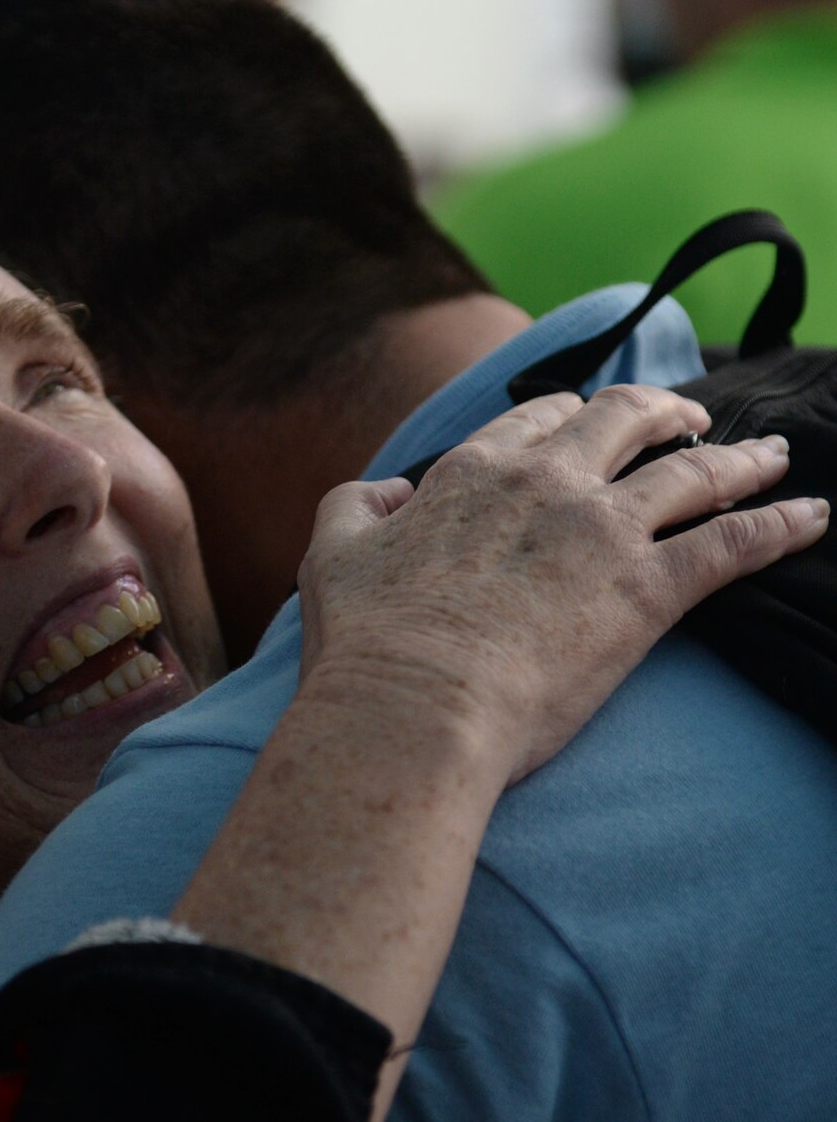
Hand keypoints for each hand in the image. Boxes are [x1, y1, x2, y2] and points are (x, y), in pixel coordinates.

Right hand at [297, 385, 827, 785]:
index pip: (538, 418)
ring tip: (772, 458)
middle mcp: (547, 483)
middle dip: (666, 413)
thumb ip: (355, 505)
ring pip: (694, 473)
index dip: (571, 415)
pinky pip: (735, 543)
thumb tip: (385, 492)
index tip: (589, 424)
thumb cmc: (367, 642)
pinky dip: (782, 526)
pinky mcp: (649, 589)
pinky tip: (814, 518)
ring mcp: (603, 531)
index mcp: (474, 471)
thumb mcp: (332, 553)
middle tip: (692, 421)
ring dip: (740, 460)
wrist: (414, 708)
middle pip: (626, 421)